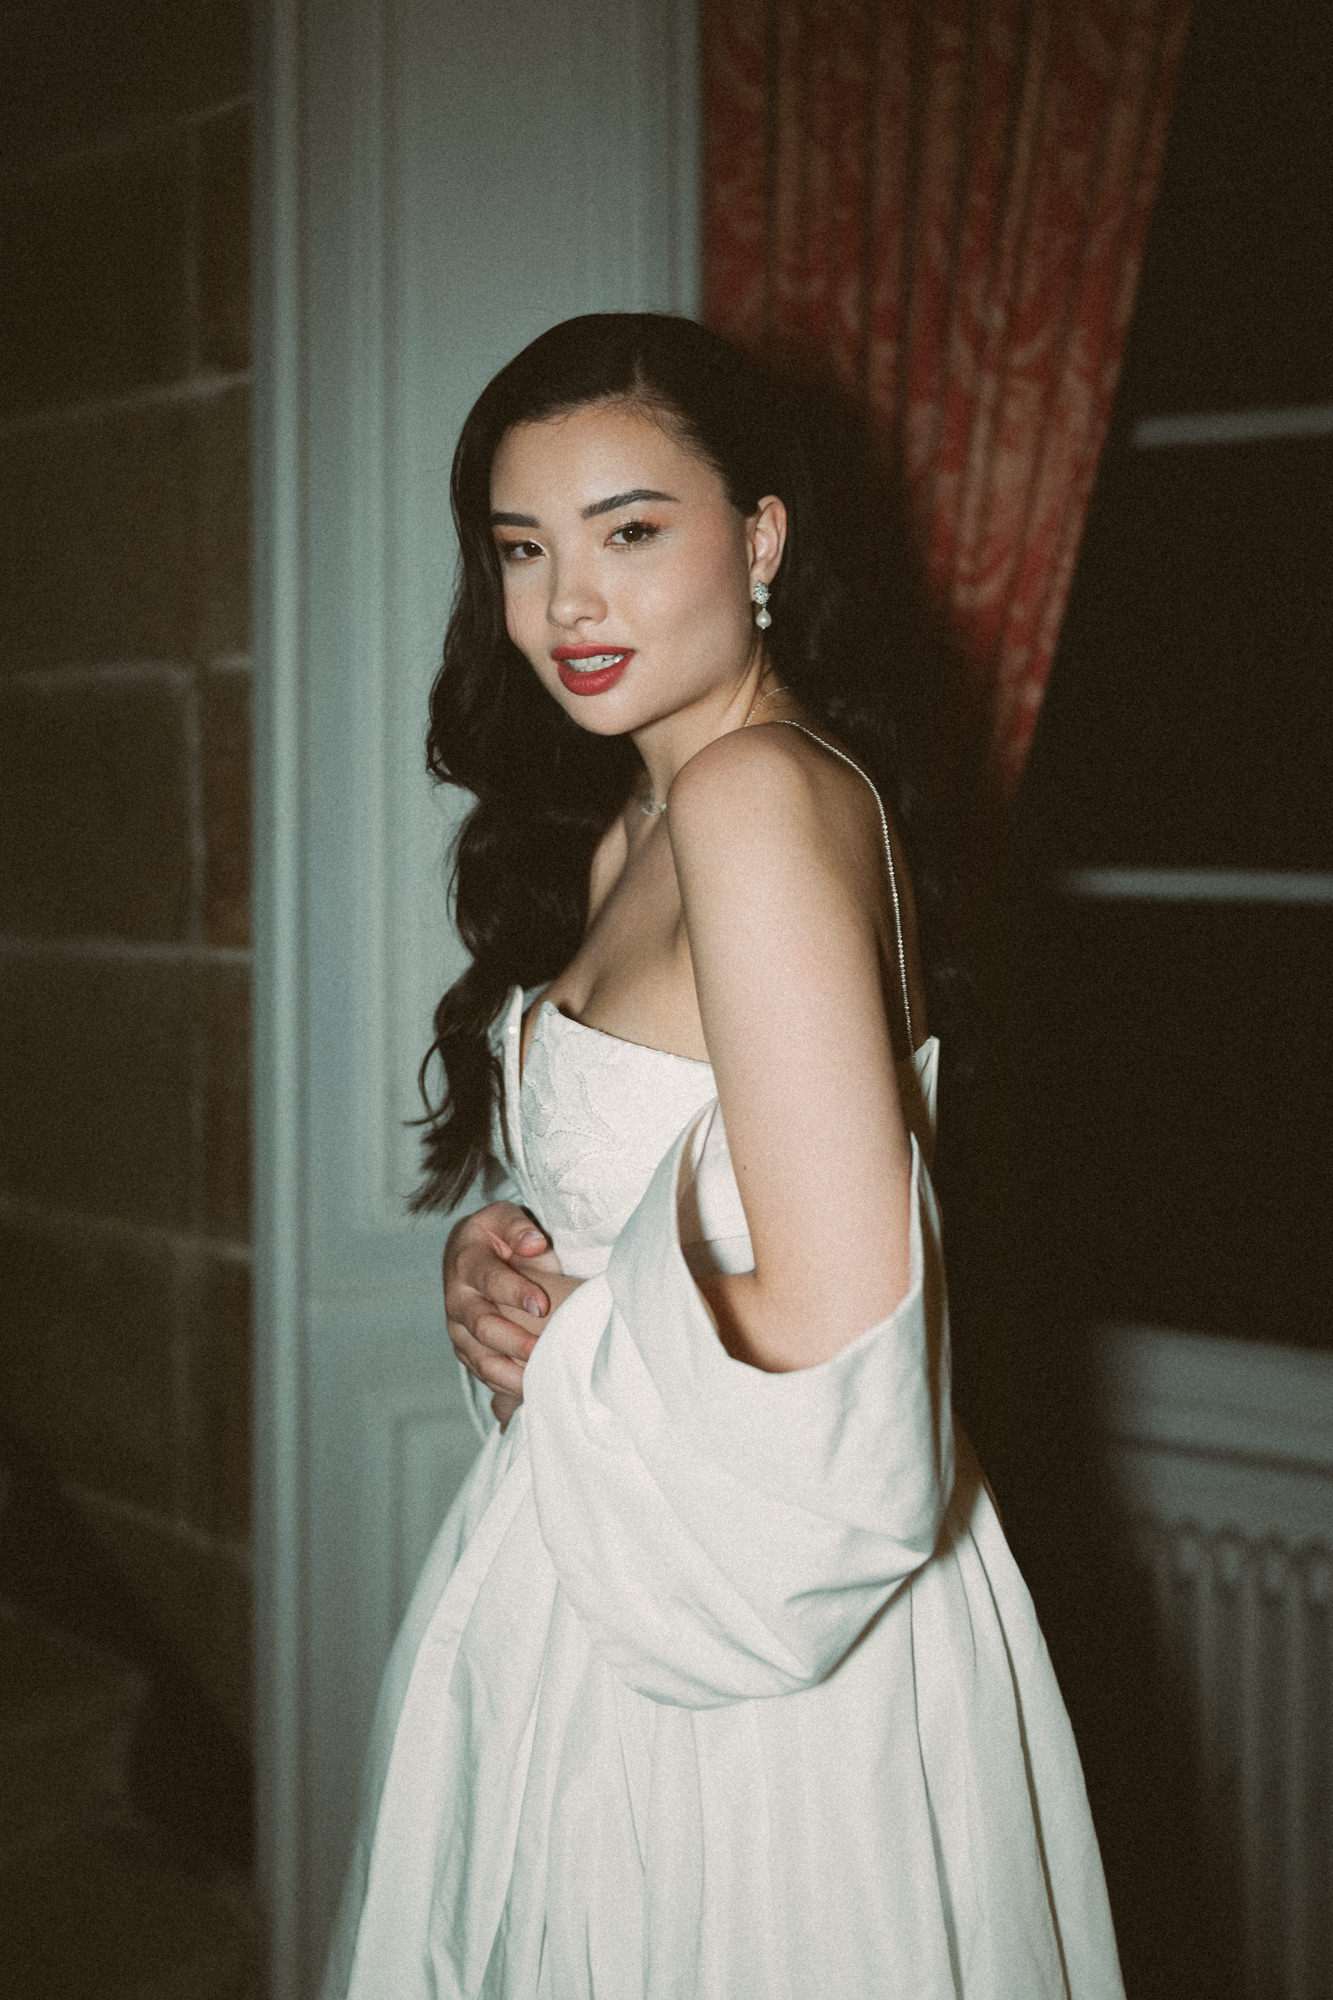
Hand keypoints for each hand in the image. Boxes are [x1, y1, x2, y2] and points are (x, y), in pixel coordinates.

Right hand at [443, 1203, 573, 1428]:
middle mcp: (458, 1298)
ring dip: (507, 1372)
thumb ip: (519, 1228)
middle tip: (540, 1351)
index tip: (542, 1305)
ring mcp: (459, 1327)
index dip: (515, 1292)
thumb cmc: (498, 1236)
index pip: (490, 1279)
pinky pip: (482, 1372)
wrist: (470, 1253)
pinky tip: (528, 1391)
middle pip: (482, 1325)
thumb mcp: (505, 1219)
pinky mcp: (465, 1349)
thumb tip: (534, 1243)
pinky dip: (503, 1384)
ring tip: (536, 1382)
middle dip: (513, 1340)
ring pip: (479, 1356)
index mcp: (467, 1262)